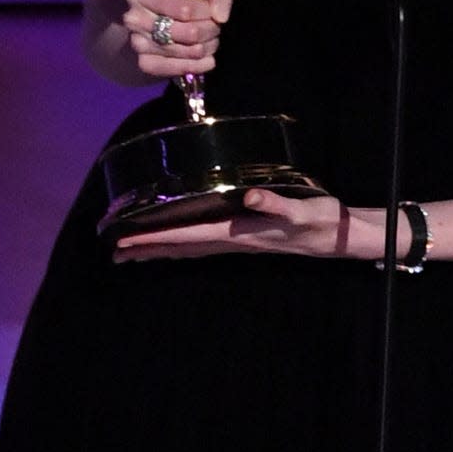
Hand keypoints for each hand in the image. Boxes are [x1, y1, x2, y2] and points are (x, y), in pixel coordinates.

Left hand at [113, 190, 382, 262]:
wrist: (337, 237)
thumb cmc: (321, 221)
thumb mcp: (303, 210)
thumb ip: (278, 205)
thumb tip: (252, 198)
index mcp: (241, 233)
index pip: (191, 236)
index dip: (158, 238)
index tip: (129, 240)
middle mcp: (234, 240)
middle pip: (182, 247)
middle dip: (148, 249)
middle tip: (115, 252)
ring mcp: (238, 241)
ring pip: (190, 248)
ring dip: (160, 250)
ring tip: (132, 254)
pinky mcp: (244, 238)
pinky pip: (203, 243)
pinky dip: (181, 245)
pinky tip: (172, 245)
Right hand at [122, 0, 235, 78]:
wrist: (174, 3)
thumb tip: (220, 16)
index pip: (184, 11)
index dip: (207, 13)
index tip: (214, 10)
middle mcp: (134, 17)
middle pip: (187, 33)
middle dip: (209, 31)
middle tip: (215, 25)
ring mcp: (137, 41)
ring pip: (182, 52)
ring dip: (205, 48)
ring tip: (212, 39)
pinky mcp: (144, 61)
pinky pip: (170, 70)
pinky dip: (193, 67)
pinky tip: (207, 60)